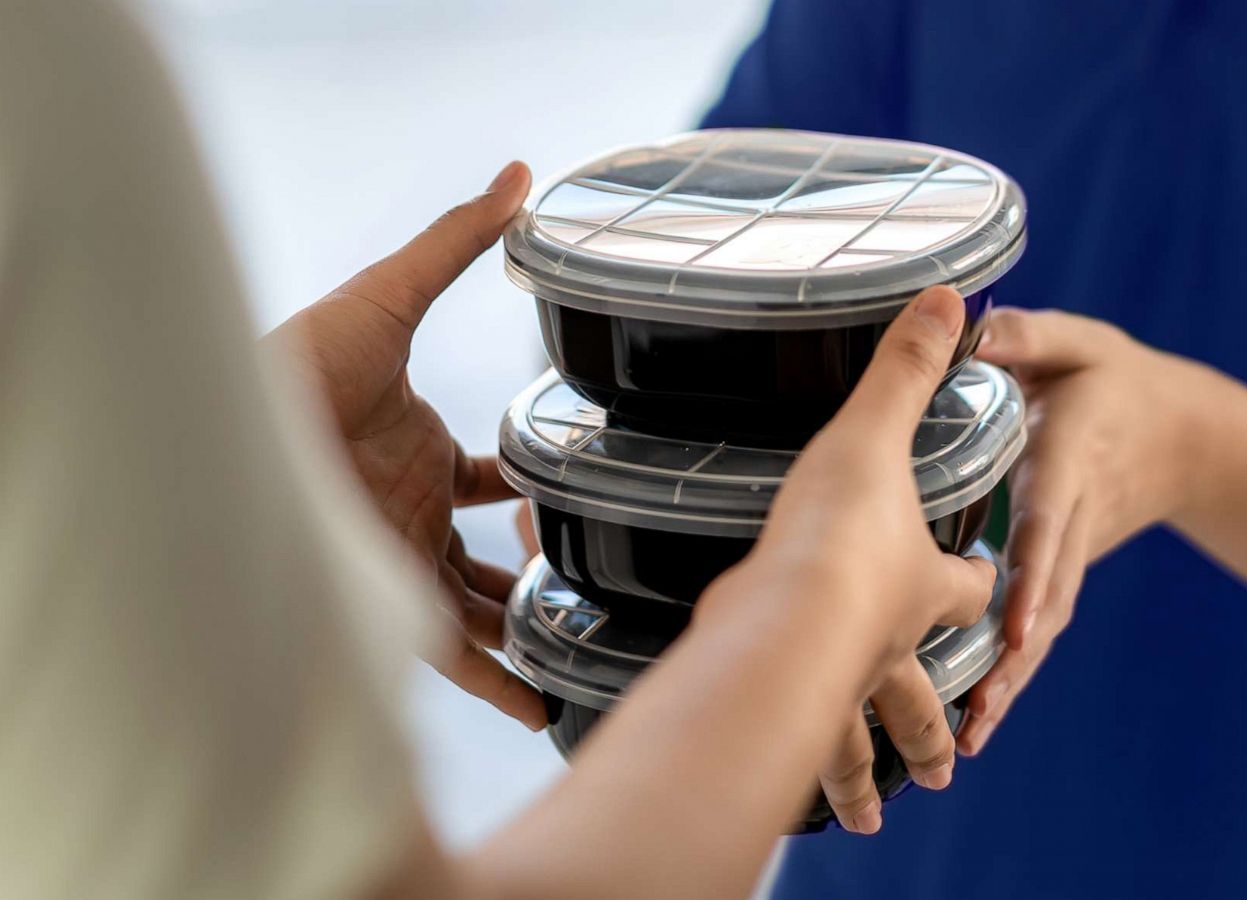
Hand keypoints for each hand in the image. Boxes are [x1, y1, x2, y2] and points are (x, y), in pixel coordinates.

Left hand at [266, 162, 546, 729]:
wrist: (239, 434)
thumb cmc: (302, 363)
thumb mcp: (391, 296)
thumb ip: (456, 242)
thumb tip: (520, 176)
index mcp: (421, 452)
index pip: (485, 476)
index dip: (526, 478)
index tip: (576, 481)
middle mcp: (414, 515)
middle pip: (485, 552)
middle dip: (532, 565)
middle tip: (593, 572)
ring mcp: (405, 566)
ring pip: (482, 611)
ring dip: (528, 630)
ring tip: (589, 646)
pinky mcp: (393, 612)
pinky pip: (459, 661)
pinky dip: (501, 686)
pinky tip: (544, 704)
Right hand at [696, 286, 997, 832]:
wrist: (781, 619)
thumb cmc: (837, 534)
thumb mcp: (875, 432)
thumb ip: (907, 367)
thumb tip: (951, 296)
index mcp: (921, 582)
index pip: (969, 584)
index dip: (987, 584)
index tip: (993, 586)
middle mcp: (886, 645)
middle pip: (921, 693)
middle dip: (935, 724)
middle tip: (949, 764)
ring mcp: (835, 686)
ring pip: (859, 744)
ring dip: (868, 774)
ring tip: (872, 819)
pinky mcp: (779, 711)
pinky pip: (794, 751)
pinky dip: (799, 775)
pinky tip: (784, 791)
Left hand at [956, 308, 1216, 753]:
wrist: (1186, 435)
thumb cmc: (1117, 381)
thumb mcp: (1081, 341)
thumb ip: (1032, 335)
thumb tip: (977, 329)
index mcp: (1070, 460)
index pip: (1049, 518)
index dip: (1034, 570)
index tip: (1014, 623)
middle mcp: (1072, 517)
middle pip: (1046, 591)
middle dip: (1015, 650)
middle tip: (982, 705)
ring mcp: (1073, 552)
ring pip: (1044, 621)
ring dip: (1013, 677)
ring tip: (974, 733)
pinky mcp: (1065, 571)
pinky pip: (1039, 624)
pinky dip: (1015, 672)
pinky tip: (982, 720)